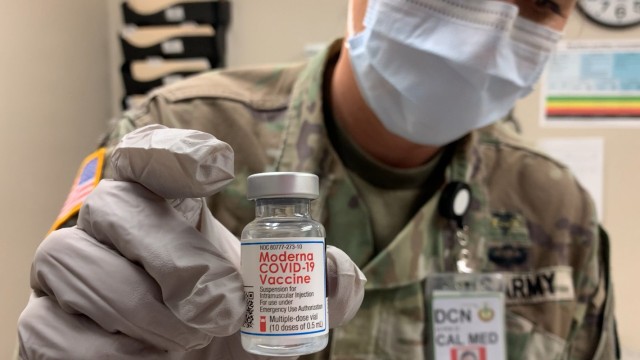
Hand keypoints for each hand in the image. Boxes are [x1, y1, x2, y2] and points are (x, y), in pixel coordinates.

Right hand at [18, 125, 365, 358]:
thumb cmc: (222, 320)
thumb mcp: (273, 301)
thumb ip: (315, 286)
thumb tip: (338, 279)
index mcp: (163, 202)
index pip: (149, 151)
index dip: (175, 148)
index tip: (218, 166)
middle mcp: (106, 224)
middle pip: (117, 206)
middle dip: (173, 256)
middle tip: (221, 306)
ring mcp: (65, 268)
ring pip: (77, 263)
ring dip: (144, 311)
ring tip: (187, 340)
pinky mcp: (41, 322)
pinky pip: (54, 328)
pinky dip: (108, 353)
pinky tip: (146, 358)